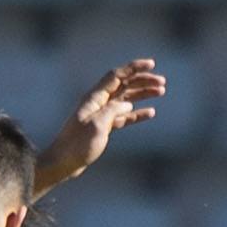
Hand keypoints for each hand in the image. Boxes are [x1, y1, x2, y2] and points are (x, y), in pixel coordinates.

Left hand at [36, 59, 165, 194]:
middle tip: (163, 83)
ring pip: (126, 99)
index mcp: (95, 97)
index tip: (152, 64)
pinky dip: (138, 113)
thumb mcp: (97, 125)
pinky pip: (124, 116)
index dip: (135, 68)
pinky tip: (150, 112)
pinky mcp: (104, 127)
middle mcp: (99, 102)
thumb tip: (128, 104)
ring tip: (161, 92)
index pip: (117, 76)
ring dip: (143, 94)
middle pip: (124, 85)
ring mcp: (102, 115)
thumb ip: (113, 110)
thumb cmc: (77, 144)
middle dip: (143, 81)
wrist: (63, 162)